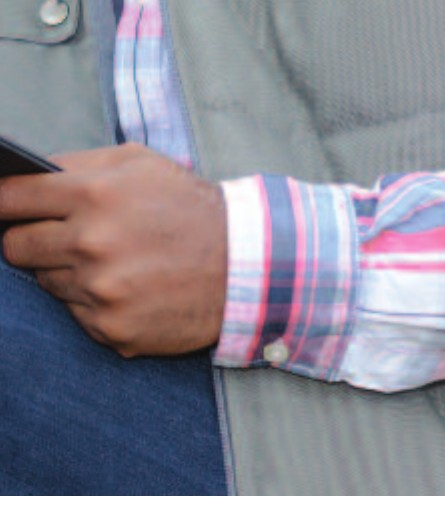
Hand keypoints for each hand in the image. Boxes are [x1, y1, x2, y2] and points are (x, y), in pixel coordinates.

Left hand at [0, 143, 227, 357]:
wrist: (242, 263)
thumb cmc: (192, 209)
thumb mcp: (142, 164)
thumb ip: (79, 164)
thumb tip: (28, 177)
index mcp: (94, 195)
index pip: (9, 200)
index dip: (2, 203)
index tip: (6, 210)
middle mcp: (92, 245)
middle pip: (16, 248)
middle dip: (35, 241)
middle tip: (71, 240)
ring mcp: (102, 292)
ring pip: (49, 284)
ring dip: (73, 274)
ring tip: (117, 265)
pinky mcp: (114, 329)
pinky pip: (78, 315)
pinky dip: (96, 304)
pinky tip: (131, 292)